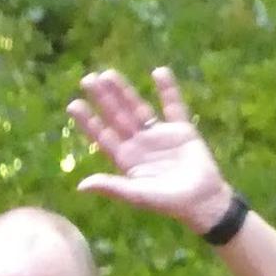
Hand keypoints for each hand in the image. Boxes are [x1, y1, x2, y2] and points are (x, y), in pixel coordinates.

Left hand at [66, 66, 230, 234]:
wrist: (201, 201)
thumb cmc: (168, 202)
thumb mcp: (137, 195)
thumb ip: (112, 187)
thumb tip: (81, 186)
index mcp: (126, 160)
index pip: (103, 136)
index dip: (89, 121)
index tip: (74, 104)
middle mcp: (139, 144)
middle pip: (117, 117)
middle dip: (103, 99)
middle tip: (87, 80)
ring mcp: (159, 135)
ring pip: (138, 108)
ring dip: (125, 91)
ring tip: (109, 74)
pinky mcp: (181, 129)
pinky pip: (173, 106)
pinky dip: (168, 90)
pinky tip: (159, 72)